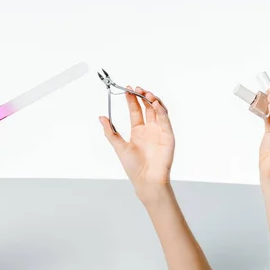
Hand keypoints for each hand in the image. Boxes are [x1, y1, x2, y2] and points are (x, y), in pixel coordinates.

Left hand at [99, 86, 174, 202]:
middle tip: (137, 89)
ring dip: (153, 101)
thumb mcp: (118, 146)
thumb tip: (101, 117)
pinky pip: (165, 120)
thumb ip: (110, 131)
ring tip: (146, 94)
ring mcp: (160, 132)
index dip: (132, 99)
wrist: (146, 180)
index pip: (136, 110)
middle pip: (148, 107)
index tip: (127, 89)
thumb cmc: (134, 167)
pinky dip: (161, 111)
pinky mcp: (168, 136)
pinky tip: (155, 104)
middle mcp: (150, 130)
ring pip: (158, 111)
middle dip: (143, 96)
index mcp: (138, 131)